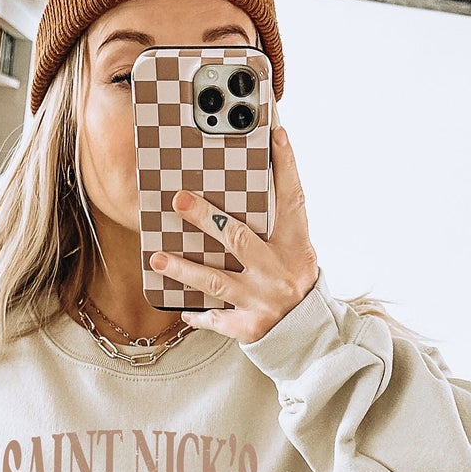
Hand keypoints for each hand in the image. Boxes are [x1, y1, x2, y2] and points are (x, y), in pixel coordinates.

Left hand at [149, 126, 319, 342]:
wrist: (313, 336)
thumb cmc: (297, 284)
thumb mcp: (298, 253)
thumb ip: (277, 226)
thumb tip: (255, 184)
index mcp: (295, 247)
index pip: (292, 199)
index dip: (286, 166)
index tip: (275, 135)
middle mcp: (277, 271)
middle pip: (237, 237)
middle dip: (206, 218)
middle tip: (179, 200)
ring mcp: (262, 300)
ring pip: (216, 280)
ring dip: (184, 268)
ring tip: (157, 259)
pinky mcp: (249, 327)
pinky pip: (217, 319)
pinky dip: (199, 314)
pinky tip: (183, 308)